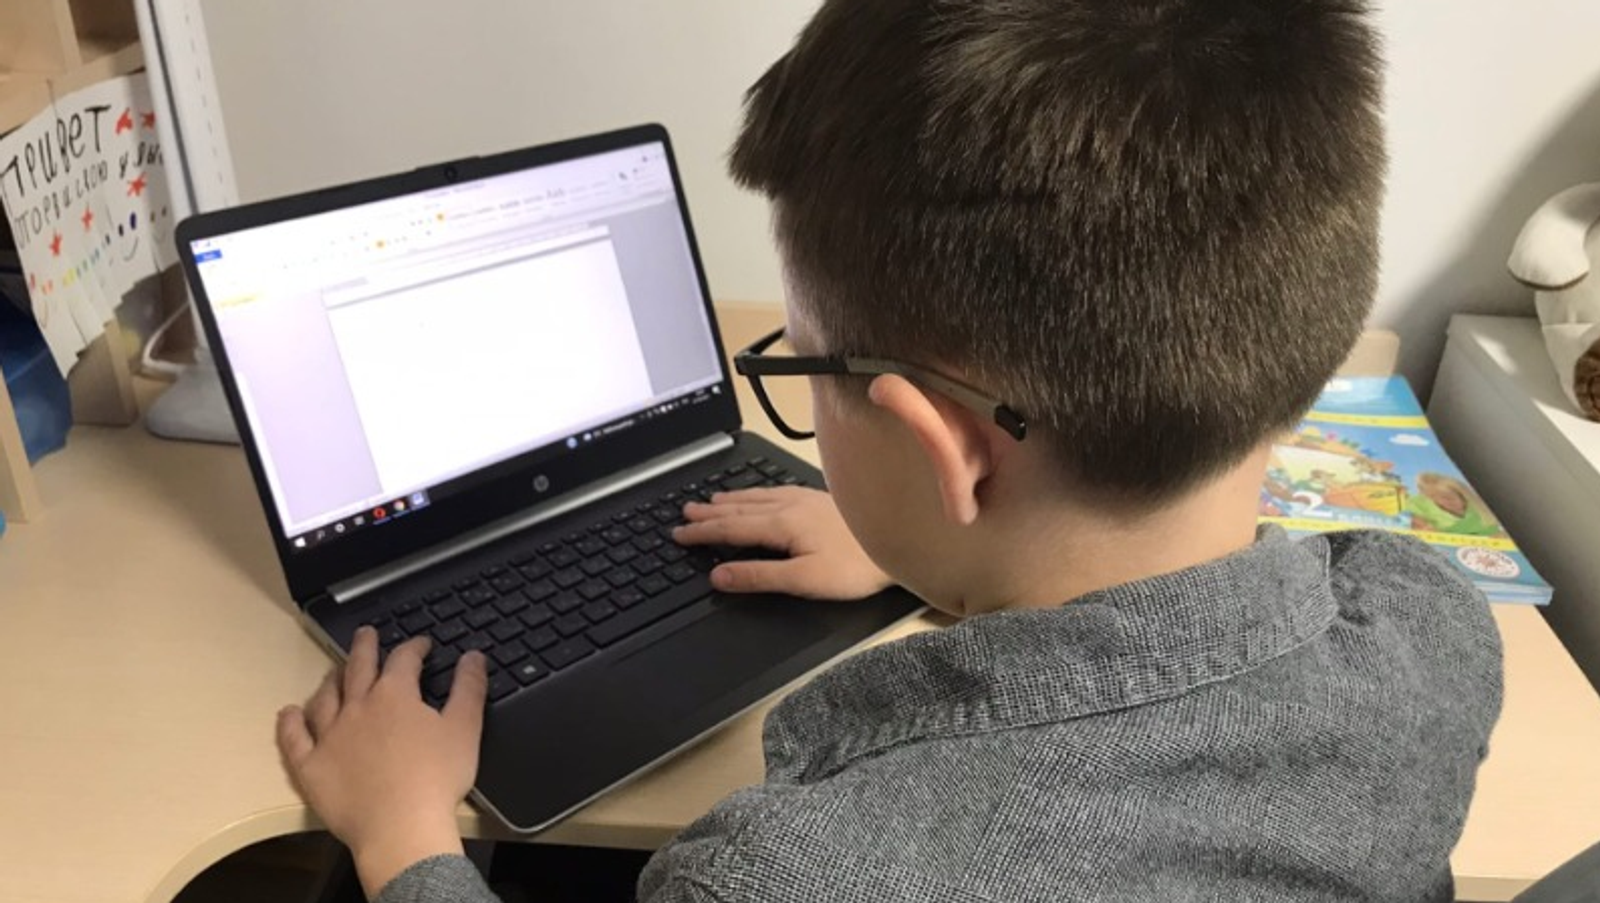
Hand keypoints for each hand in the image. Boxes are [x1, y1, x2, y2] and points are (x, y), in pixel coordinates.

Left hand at [276, 628, 486, 897]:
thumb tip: (473, 656)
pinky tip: (288, 713)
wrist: (400, 827)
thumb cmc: (437, 779)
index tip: (422, 644)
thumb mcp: (465, 729)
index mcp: (395, 695)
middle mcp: (358, 706)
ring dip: (330, 680)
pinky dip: (290, 723)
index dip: (414, 647)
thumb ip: (469, 689)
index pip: (404, 659)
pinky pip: (295, 739)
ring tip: (334, 672)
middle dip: (364, 647)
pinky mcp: (311, 766)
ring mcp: (329, 735)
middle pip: (358, 667)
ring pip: (325, 698)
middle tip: (366, 634)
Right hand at [673, 486, 892, 600]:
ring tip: (711, 501)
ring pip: (757, 496)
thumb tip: (719, 575)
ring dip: (730, 500)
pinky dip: (755, 494)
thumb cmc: (856, 566)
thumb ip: (759, 576)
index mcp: (781, 524)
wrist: (899, 541)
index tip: (678, 535)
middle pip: (739, 508)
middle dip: (709, 513)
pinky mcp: (820, 499)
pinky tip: (759, 495)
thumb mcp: (804, 579)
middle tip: (684, 514)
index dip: (702, 533)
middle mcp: (790, 505)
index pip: (730, 527)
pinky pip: (775, 491)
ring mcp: (805, 499)